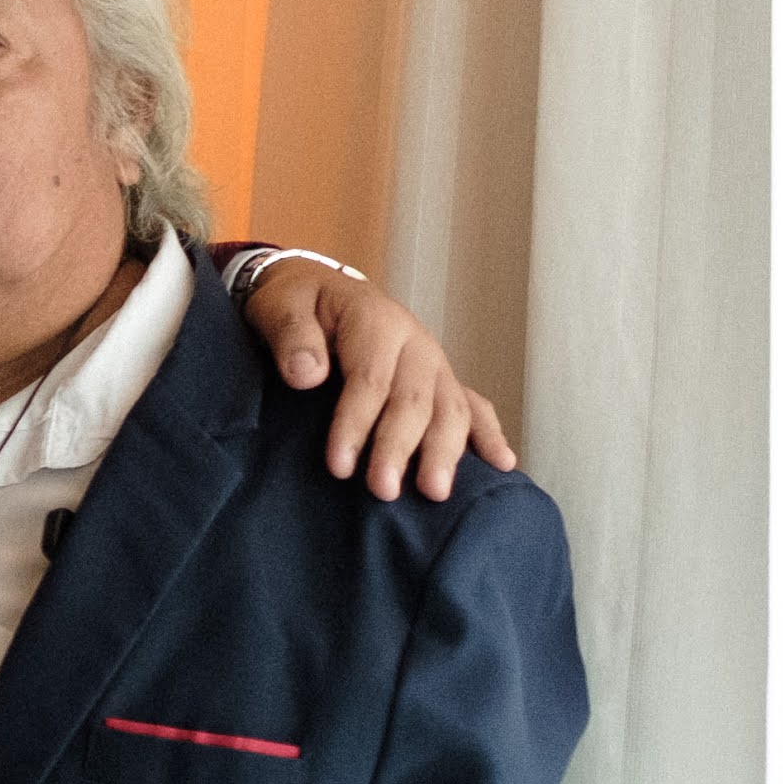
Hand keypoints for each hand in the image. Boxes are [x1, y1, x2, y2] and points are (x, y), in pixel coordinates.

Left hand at [240, 258, 518, 499]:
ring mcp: (433, 363)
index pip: (370, 378)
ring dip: (445, 452)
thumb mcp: (280, 306)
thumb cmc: (296, 303)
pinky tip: (502, 465)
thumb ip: (292, 337)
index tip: (338, 466)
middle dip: (400, 447)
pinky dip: (489, 434)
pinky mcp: (440, 380)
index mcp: (376, 320)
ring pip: (450, 408)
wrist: (320, 290)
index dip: (355, 423)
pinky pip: (473, 406)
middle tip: (383, 491)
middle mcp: (414, 343)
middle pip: (415, 399)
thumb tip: (307, 374)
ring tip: (435, 493)